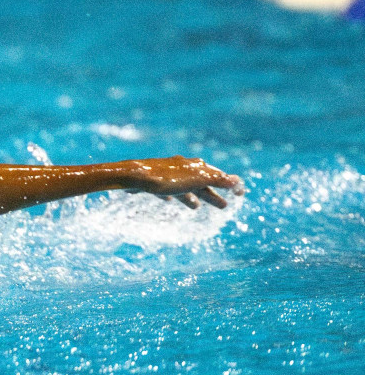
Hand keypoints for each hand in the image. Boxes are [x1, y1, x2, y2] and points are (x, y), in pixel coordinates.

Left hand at [123, 156, 244, 209]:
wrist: (134, 176)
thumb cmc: (166, 179)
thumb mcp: (195, 181)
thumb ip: (215, 180)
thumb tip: (237, 180)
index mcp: (194, 166)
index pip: (216, 175)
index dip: (229, 183)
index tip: (240, 193)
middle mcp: (181, 167)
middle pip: (200, 183)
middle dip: (212, 194)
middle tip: (224, 206)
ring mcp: (166, 173)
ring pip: (183, 187)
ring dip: (193, 196)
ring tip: (197, 208)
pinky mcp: (151, 182)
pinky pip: (164, 189)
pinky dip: (171, 195)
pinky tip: (169, 201)